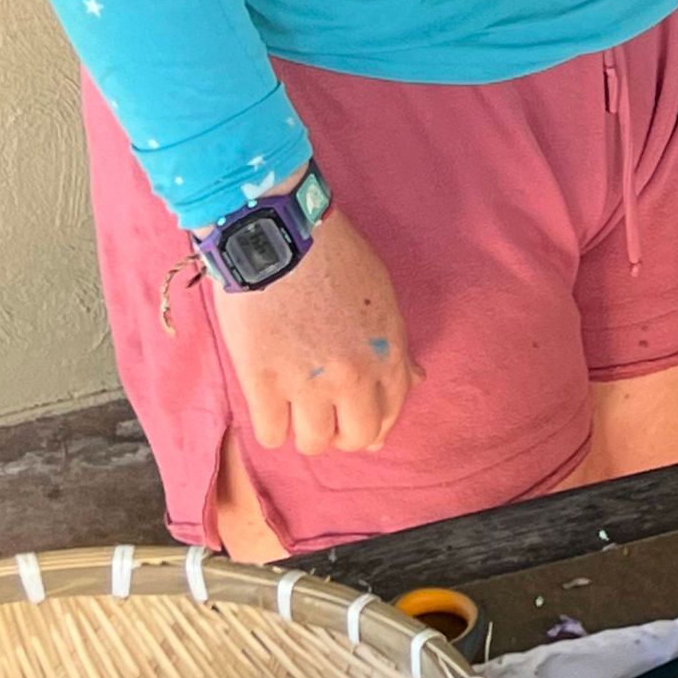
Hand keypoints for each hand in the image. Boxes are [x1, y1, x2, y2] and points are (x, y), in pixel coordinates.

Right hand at [210, 202, 419, 455]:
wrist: (279, 234)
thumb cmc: (333, 255)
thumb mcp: (380, 293)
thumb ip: (396, 344)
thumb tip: (415, 379)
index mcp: (386, 350)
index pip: (390, 411)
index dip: (375, 421)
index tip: (357, 417)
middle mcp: (353, 375)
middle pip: (356, 438)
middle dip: (344, 431)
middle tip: (326, 413)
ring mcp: (307, 383)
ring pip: (313, 443)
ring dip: (305, 428)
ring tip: (295, 403)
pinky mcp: (263, 383)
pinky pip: (271, 435)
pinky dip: (271, 425)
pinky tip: (269, 402)